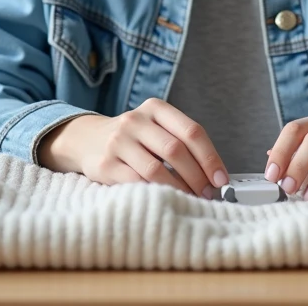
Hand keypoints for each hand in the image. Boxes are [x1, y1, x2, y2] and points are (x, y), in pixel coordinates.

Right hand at [39, 98, 228, 198]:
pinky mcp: (105, 165)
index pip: (191, 131)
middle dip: (197, 177)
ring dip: (179, 189)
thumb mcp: (155, 127)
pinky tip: (166, 200)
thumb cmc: (133, 138)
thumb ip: (181, 142)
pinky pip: (136, 184)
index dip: (210, 157)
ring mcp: (118, 142)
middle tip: (208, 194)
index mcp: (155, 108)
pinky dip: (155, 194)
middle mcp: (135, 121)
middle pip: (176, 150)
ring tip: (190, 200)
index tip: (221, 178)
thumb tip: (214, 175)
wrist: (86, 139)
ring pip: (156, 170)